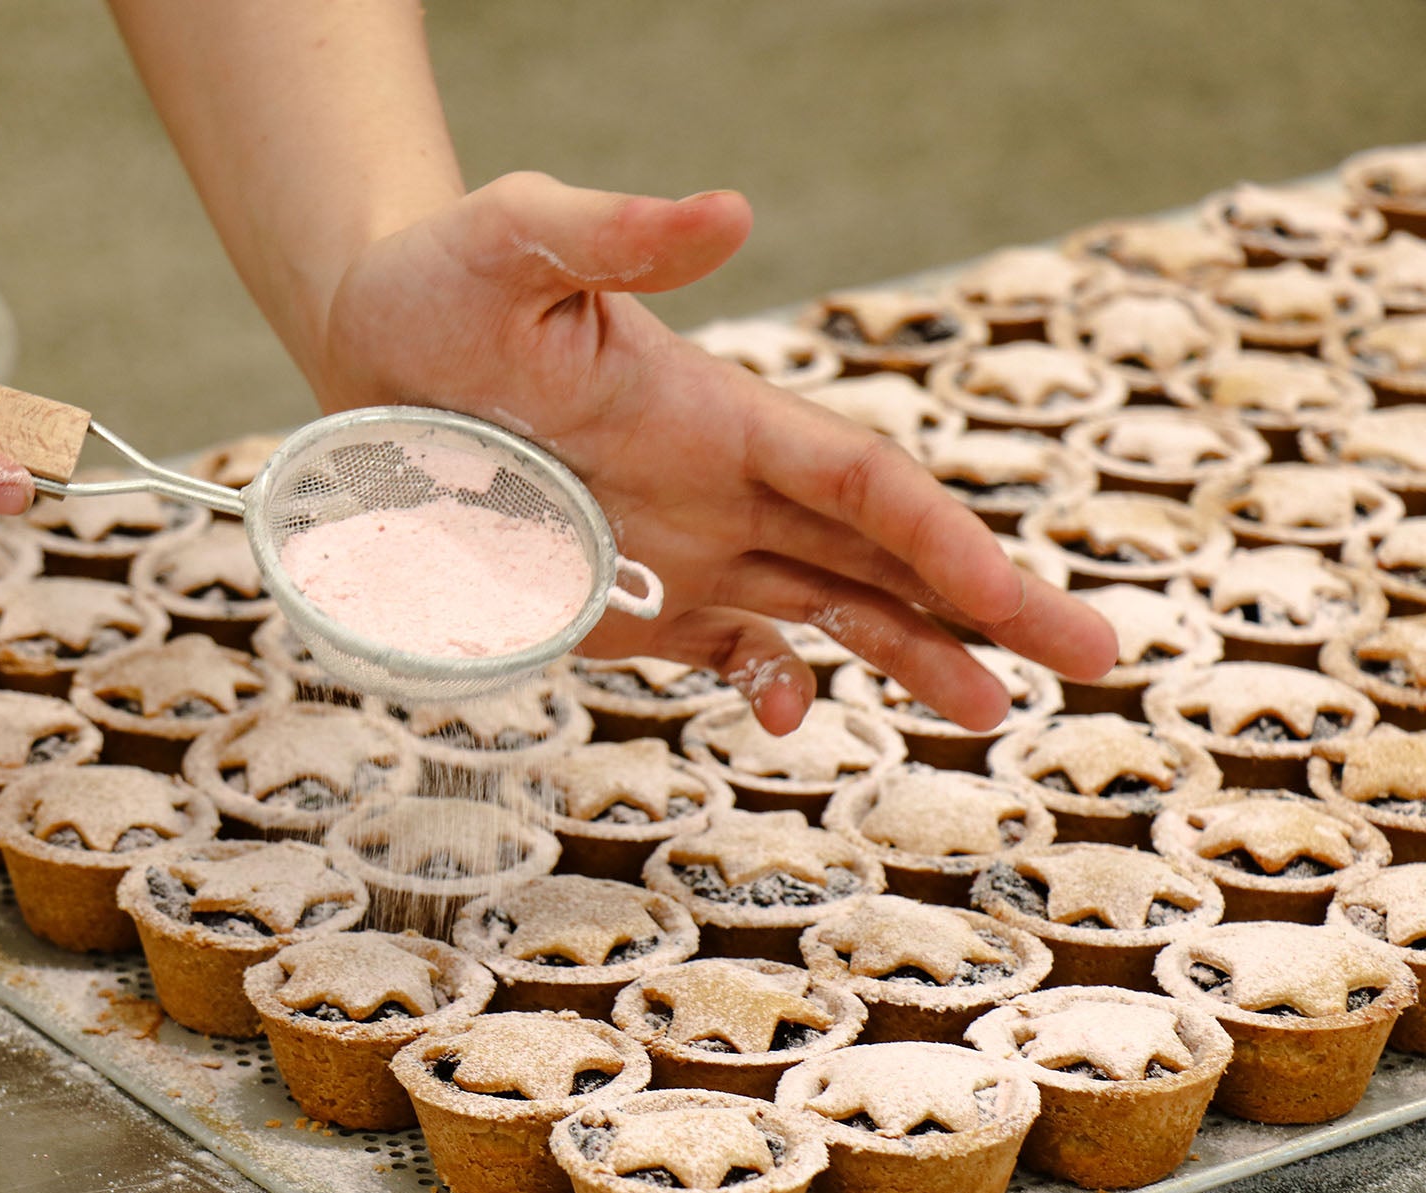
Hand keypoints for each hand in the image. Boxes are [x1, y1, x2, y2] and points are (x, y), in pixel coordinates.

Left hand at [315, 172, 1117, 732]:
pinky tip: (788, 712)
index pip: (858, 483)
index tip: (1009, 594)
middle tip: (1091, 656)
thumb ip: (615, 233)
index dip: (938, 540)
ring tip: (990, 711)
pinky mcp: (628, 599)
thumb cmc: (442, 282)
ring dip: (908, 655)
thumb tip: (728, 211)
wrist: (368, 346)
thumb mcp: (515, 241)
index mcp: (716, 412)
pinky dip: (767, 683)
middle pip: (878, 552)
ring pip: (825, 608)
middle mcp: (722, 486)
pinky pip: (722, 646)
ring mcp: (683, 547)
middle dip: (982, 603)